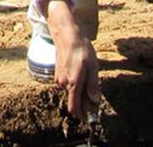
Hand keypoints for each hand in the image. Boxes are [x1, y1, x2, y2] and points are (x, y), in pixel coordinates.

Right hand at [46, 0, 100, 117]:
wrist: (66, 35)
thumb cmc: (81, 49)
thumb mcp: (93, 67)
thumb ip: (93, 85)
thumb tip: (94, 100)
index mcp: (73, 83)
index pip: (75, 107)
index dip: (82, 115)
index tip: (90, 117)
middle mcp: (64, 83)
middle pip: (74, 100)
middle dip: (84, 100)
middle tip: (95, 92)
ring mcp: (59, 79)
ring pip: (71, 92)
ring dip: (80, 90)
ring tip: (88, 75)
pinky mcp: (58, 74)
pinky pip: (68, 84)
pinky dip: (75, 84)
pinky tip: (81, 71)